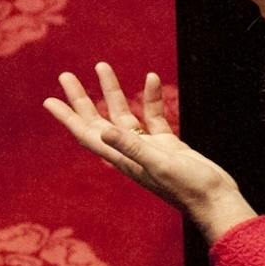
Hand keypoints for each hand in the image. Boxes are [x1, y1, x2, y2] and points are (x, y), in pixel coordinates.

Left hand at [44, 63, 255, 242]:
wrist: (216, 199)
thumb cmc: (188, 187)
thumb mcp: (158, 163)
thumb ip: (132, 146)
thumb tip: (104, 130)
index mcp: (122, 158)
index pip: (86, 133)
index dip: (67, 117)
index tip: (49, 100)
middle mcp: (129, 152)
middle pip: (97, 120)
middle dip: (81, 98)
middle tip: (65, 76)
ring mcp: (147, 147)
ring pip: (124, 114)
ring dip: (112, 91)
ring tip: (102, 66)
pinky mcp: (165, 144)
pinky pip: (153, 116)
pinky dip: (150, 97)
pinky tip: (151, 79)